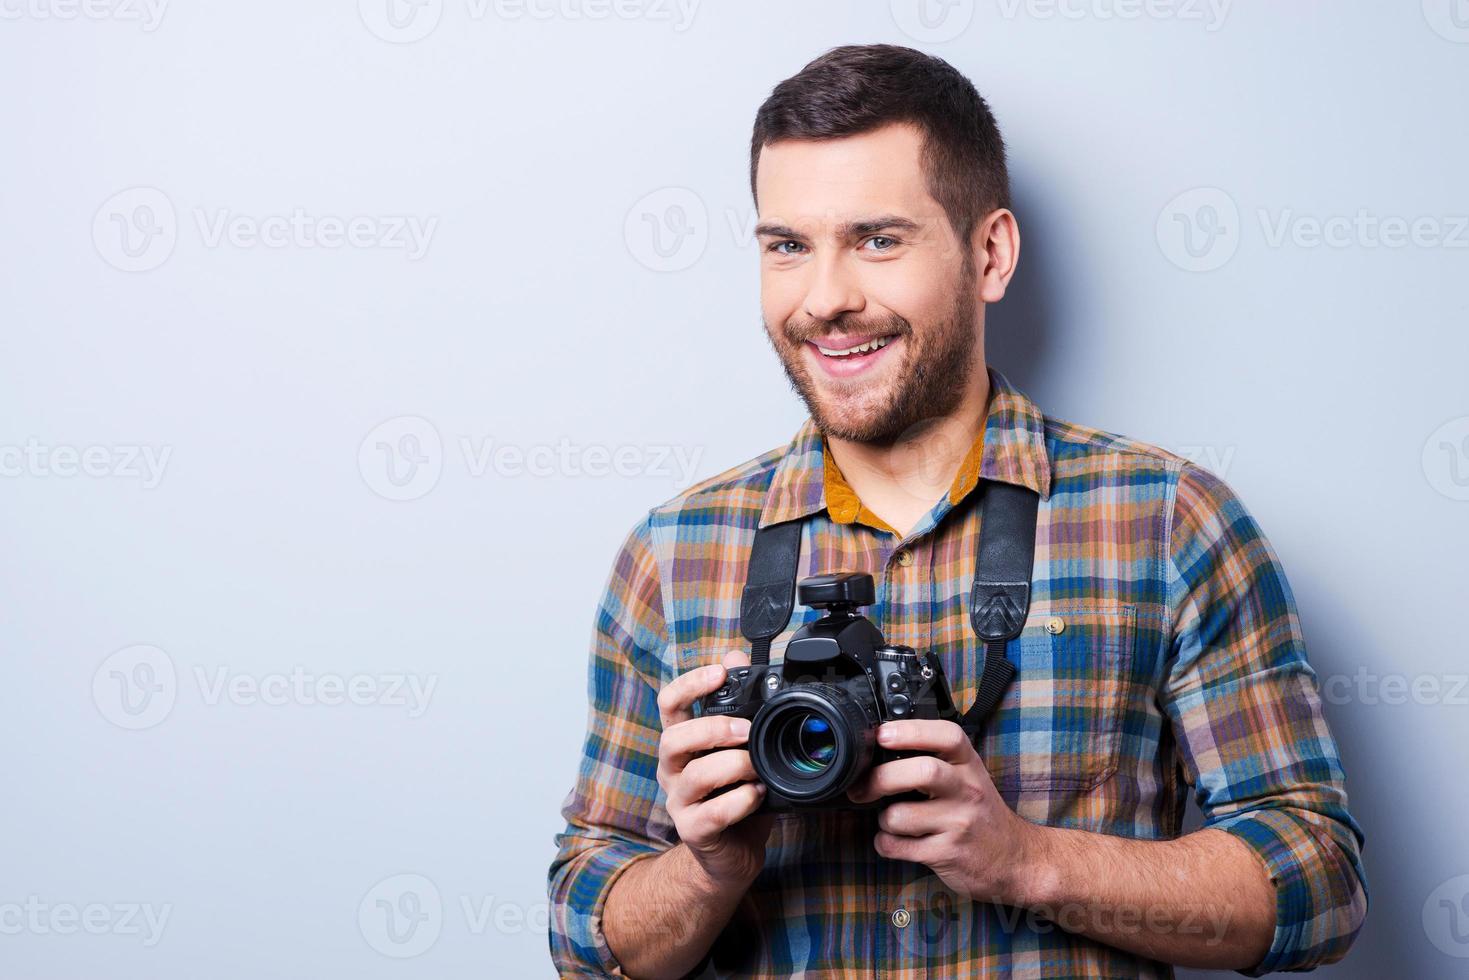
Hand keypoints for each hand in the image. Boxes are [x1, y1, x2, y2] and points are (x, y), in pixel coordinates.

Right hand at [656, 650, 774, 886]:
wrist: (731, 854)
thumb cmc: (736, 794)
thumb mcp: (740, 746)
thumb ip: (738, 703)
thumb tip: (737, 654)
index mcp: (682, 743)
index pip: (669, 704)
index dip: (690, 684)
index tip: (720, 672)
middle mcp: (672, 769)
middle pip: (672, 738)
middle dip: (712, 728)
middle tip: (746, 730)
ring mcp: (679, 802)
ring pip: (693, 775)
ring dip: (732, 765)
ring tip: (757, 767)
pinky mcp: (693, 831)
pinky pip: (711, 814)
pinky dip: (739, 801)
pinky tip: (757, 795)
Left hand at [846, 719, 1041, 902]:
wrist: (1014, 858)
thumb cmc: (979, 812)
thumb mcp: (968, 776)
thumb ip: (935, 759)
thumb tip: (881, 746)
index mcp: (969, 765)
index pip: (946, 736)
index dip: (911, 731)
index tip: (882, 735)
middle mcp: (967, 790)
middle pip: (922, 772)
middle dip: (881, 778)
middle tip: (863, 786)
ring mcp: (959, 824)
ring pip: (900, 816)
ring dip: (883, 820)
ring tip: (892, 820)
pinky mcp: (947, 854)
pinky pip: (898, 846)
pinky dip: (885, 844)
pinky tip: (896, 841)